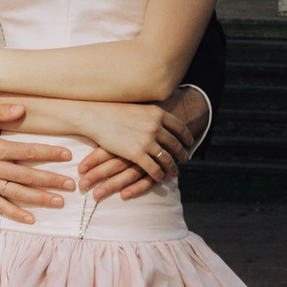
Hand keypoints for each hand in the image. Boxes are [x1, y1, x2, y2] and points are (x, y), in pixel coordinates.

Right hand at [0, 102, 69, 225]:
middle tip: (71, 184)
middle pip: (27, 176)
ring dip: (40, 198)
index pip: (28, 152)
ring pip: (17, 193)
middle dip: (51, 180)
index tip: (67, 155)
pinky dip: (15, 214)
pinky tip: (31, 219)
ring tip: (59, 202)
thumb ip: (1, 111)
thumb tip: (23, 108)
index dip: (49, 153)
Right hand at [69, 101, 189, 200]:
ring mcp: (147, 141)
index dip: (186, 136)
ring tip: (175, 172)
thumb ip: (152, 115)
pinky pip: (154, 168)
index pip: (180, 127)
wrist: (96, 117)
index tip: (189, 143)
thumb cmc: (114, 111)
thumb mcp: (139, 108)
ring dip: (173, 167)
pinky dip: (159, 175)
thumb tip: (161, 119)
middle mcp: (156, 126)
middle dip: (182, 153)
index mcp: (158, 113)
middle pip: (175, 144)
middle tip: (185, 159)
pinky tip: (160, 177)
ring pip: (167, 158)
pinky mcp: (137, 154)